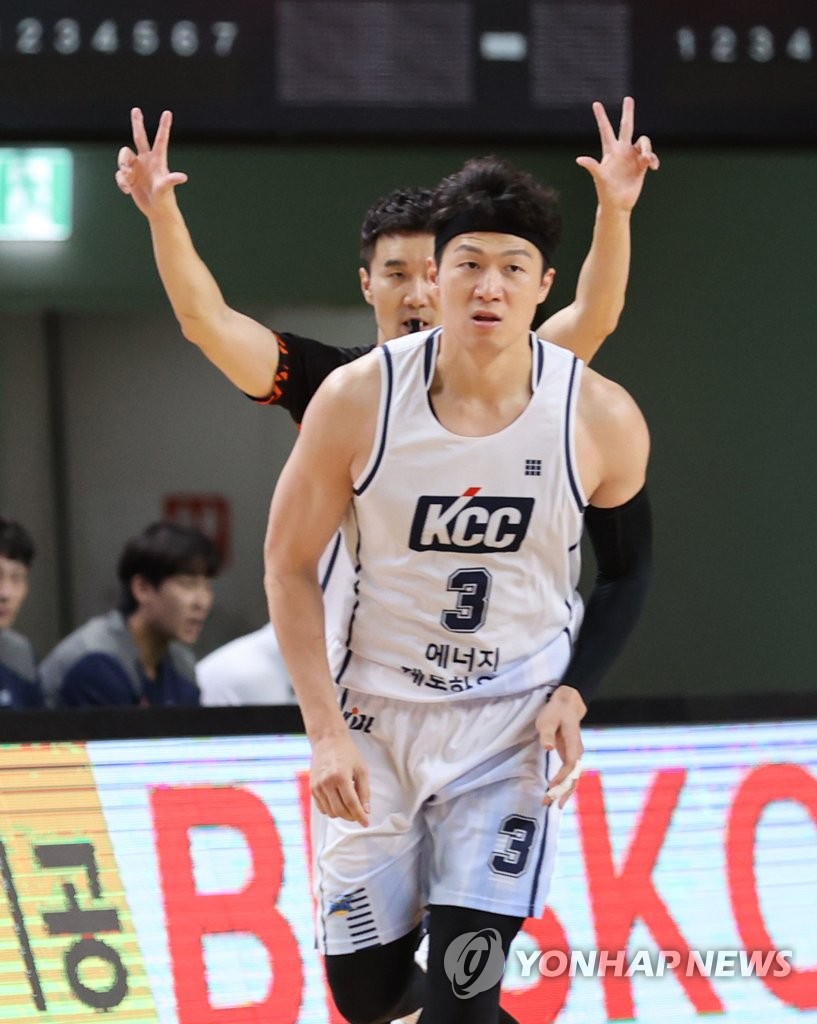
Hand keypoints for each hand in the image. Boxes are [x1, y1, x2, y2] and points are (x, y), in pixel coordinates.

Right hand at [115, 108, 187, 217]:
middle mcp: (146, 160)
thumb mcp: (166, 189)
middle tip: (136, 110)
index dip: (164, 126)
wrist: (157, 210)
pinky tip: (127, 191)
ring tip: (129, 181)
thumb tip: (183, 177)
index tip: (168, 113)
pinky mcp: (129, 176)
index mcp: (157, 160)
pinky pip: (119, 174)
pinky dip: (121, 182)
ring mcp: (137, 167)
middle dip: (137, 124)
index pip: (160, 140)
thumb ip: (171, 181)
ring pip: (123, 157)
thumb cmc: (165, 199)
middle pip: (139, 138)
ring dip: (122, 168)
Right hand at [310, 730, 370, 826]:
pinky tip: (338, 802)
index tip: (366, 823)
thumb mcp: (361, 769)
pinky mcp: (312, 788)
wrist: (328, 741)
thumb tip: (366, 810)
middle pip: (340, 811)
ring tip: (349, 805)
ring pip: (330, 812)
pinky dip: (331, 810)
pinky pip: (322, 808)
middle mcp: (326, 783)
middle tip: (359, 814)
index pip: (351, 804)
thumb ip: (364, 791)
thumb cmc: (347, 753)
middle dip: (351, 816)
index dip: (360, 816)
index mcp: (341, 777)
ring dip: (342, 814)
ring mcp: (317, 786)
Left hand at [536, 685, 586, 807]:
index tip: (551, 786)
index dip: (562, 777)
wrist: (568, 705)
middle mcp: (578, 752)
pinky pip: (570, 775)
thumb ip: (547, 733)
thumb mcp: (548, 719)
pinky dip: (565, 786)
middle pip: (574, 775)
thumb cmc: (556, 711)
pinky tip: (558, 796)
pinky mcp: (571, 757)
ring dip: (564, 792)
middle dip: (563, 791)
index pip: (571, 764)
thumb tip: (548, 747)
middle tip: (549, 803)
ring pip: (574, 778)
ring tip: (552, 805)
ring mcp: (576, 755)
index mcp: (574, 742)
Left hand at [576, 96, 659, 212]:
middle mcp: (622, 151)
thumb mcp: (599, 178)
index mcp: (610, 152)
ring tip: (647, 160)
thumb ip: (592, 166)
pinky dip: (653, 159)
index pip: (606, 130)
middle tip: (628, 98)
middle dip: (628, 113)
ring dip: (647, 149)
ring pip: (643, 142)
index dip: (601, 117)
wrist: (618, 205)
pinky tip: (653, 167)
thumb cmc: (605, 192)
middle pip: (626, 127)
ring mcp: (632, 157)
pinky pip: (651, 156)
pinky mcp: (642, 165)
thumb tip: (579, 159)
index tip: (596, 104)